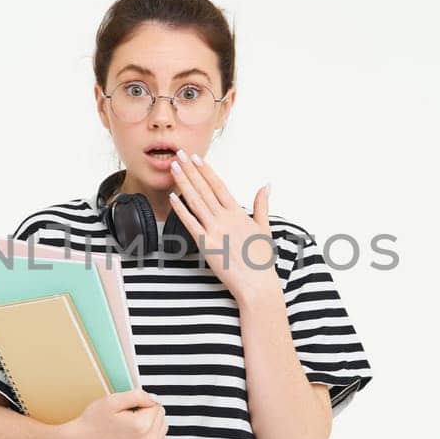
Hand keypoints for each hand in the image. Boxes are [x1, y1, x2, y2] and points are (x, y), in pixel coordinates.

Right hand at [61, 388, 168, 438]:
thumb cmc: (93, 421)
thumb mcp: (112, 400)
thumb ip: (137, 395)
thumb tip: (154, 399)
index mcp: (141, 426)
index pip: (156, 406)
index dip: (142, 403)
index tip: (129, 409)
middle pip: (161, 419)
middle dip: (148, 414)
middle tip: (129, 417)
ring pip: (162, 432)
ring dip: (152, 427)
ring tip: (133, 427)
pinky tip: (138, 438)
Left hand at [166, 149, 280, 300]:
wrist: (257, 283)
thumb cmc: (261, 259)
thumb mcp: (264, 227)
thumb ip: (262, 204)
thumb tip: (266, 185)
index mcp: (238, 213)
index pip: (219, 185)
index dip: (206, 170)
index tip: (196, 158)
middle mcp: (225, 218)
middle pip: (204, 189)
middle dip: (190, 170)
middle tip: (179, 154)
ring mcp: (214, 230)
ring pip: (195, 202)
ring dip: (183, 183)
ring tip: (174, 168)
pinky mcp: (206, 245)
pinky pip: (190, 223)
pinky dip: (181, 209)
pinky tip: (173, 197)